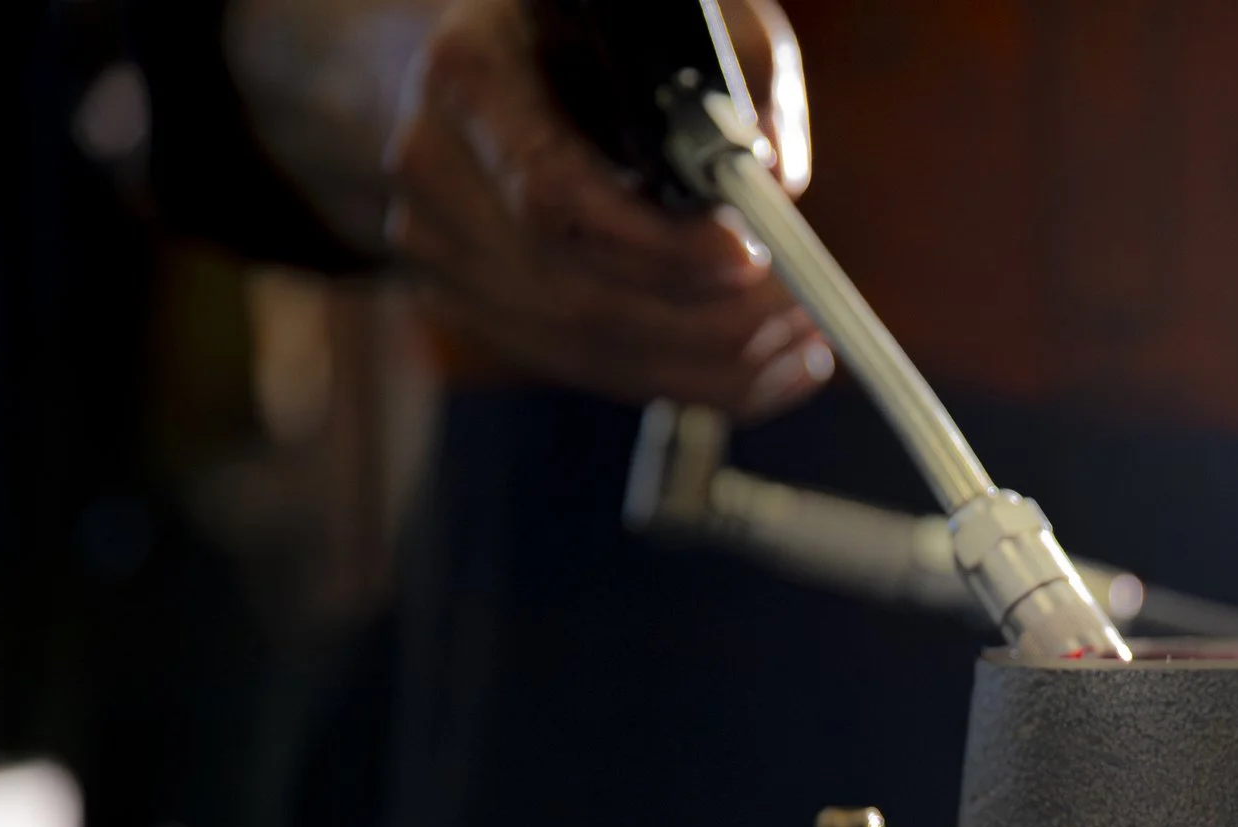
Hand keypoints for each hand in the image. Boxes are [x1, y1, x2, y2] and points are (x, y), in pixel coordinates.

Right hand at [384, 0, 829, 415]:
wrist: (492, 64)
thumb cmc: (593, 33)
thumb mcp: (675, 20)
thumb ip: (739, 77)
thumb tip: (773, 171)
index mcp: (472, 75)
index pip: (556, 194)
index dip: (658, 246)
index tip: (748, 255)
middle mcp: (435, 166)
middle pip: (573, 291)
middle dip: (706, 321)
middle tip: (801, 318)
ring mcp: (438, 246)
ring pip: (583, 345)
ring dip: (707, 364)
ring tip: (797, 349)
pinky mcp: (462, 303)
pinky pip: (582, 366)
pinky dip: (680, 379)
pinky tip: (755, 370)